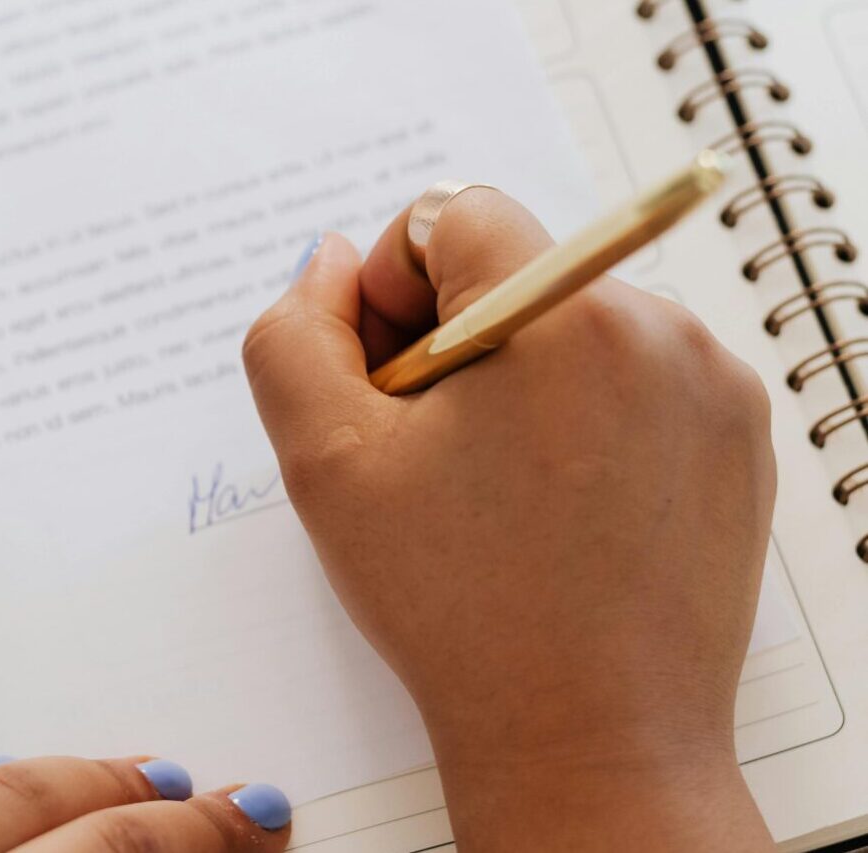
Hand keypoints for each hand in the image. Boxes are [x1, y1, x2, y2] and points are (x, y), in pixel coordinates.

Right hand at [243, 190, 776, 850]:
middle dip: (450, 341)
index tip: (387, 382)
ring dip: (515, 380)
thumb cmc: (462, 608)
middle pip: (514, 271)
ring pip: (572, 326)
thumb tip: (328, 264)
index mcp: (561, 311)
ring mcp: (712, 384)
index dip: (390, 288)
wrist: (590, 740)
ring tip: (493, 492)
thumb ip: (293, 336)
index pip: (453, 215)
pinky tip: (552, 506)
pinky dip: (580, 419)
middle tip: (428, 452)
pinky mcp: (736, 437)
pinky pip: (633, 380)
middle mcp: (660, 326)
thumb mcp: (326, 465)